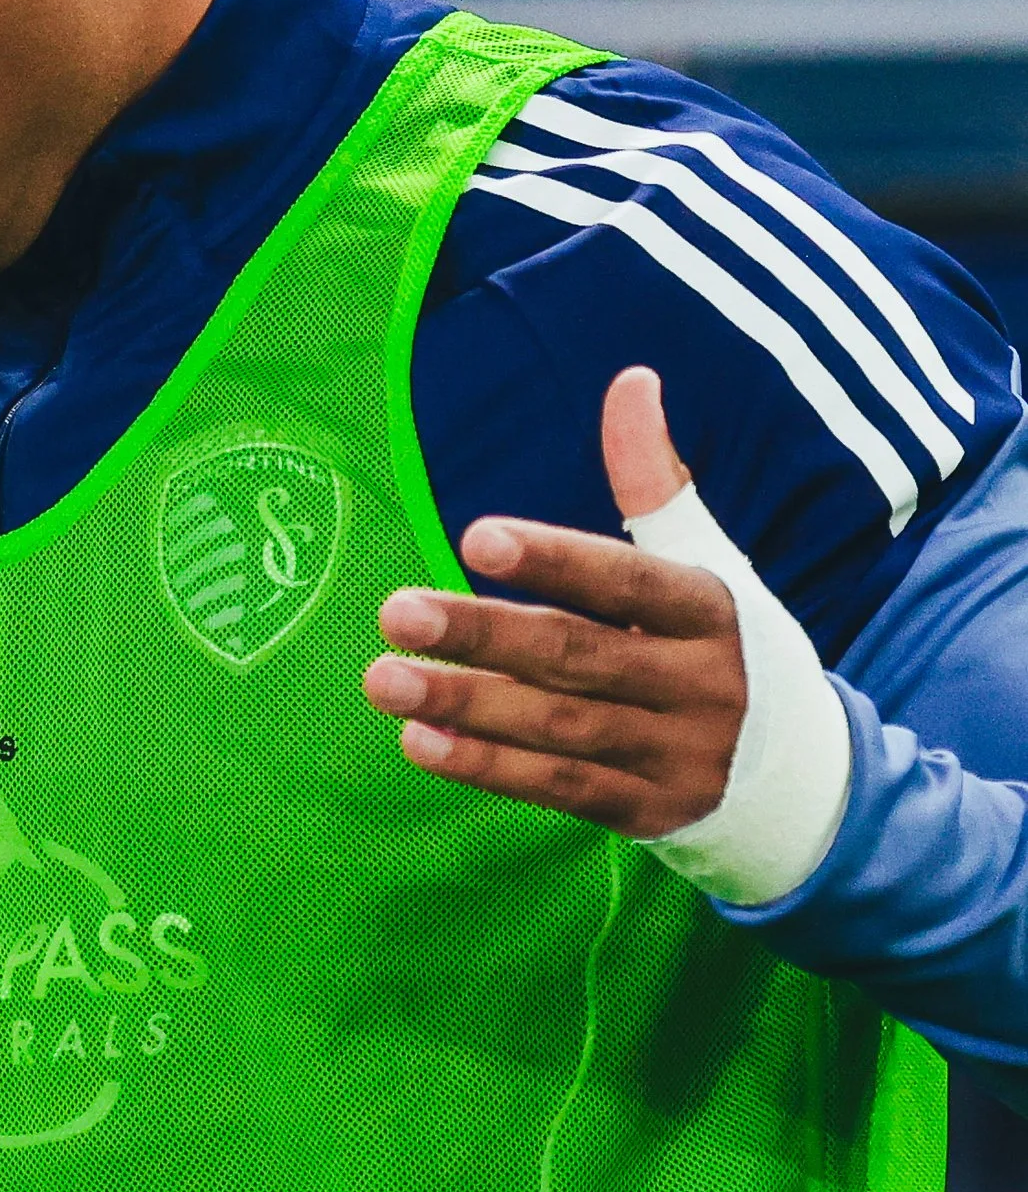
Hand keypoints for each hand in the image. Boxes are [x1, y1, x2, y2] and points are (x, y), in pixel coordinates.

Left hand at [362, 366, 747, 835]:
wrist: (808, 779)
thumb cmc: (725, 643)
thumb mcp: (707, 561)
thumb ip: (655, 480)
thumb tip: (632, 380)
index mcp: (710, 611)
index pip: (629, 581)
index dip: (556, 559)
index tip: (475, 537)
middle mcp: (699, 685)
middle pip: (577, 657)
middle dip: (482, 636)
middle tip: (395, 613)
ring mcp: (674, 755)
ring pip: (559, 729)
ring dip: (467, 705)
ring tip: (383, 678)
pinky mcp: (646, 812)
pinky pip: (559, 788)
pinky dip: (488, 768)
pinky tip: (419, 741)